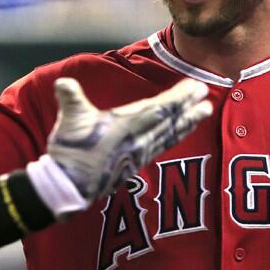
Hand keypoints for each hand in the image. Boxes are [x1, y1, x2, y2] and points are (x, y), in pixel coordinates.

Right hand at [47, 78, 212, 200]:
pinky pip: (161, 147)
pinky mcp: (134, 165)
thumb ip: (70, 98)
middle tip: (207, 96)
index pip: (159, 109)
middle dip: (189, 108)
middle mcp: (137, 139)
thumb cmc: (70, 151)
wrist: (69, 186)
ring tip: (203, 113)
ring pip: (169, 135)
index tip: (195, 87)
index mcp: (125, 125)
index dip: (179, 98)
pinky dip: (174, 137)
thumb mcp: (69, 121)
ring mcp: (138, 154)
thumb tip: (63, 82)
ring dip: (187, 123)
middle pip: (170, 122)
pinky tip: (179, 134)